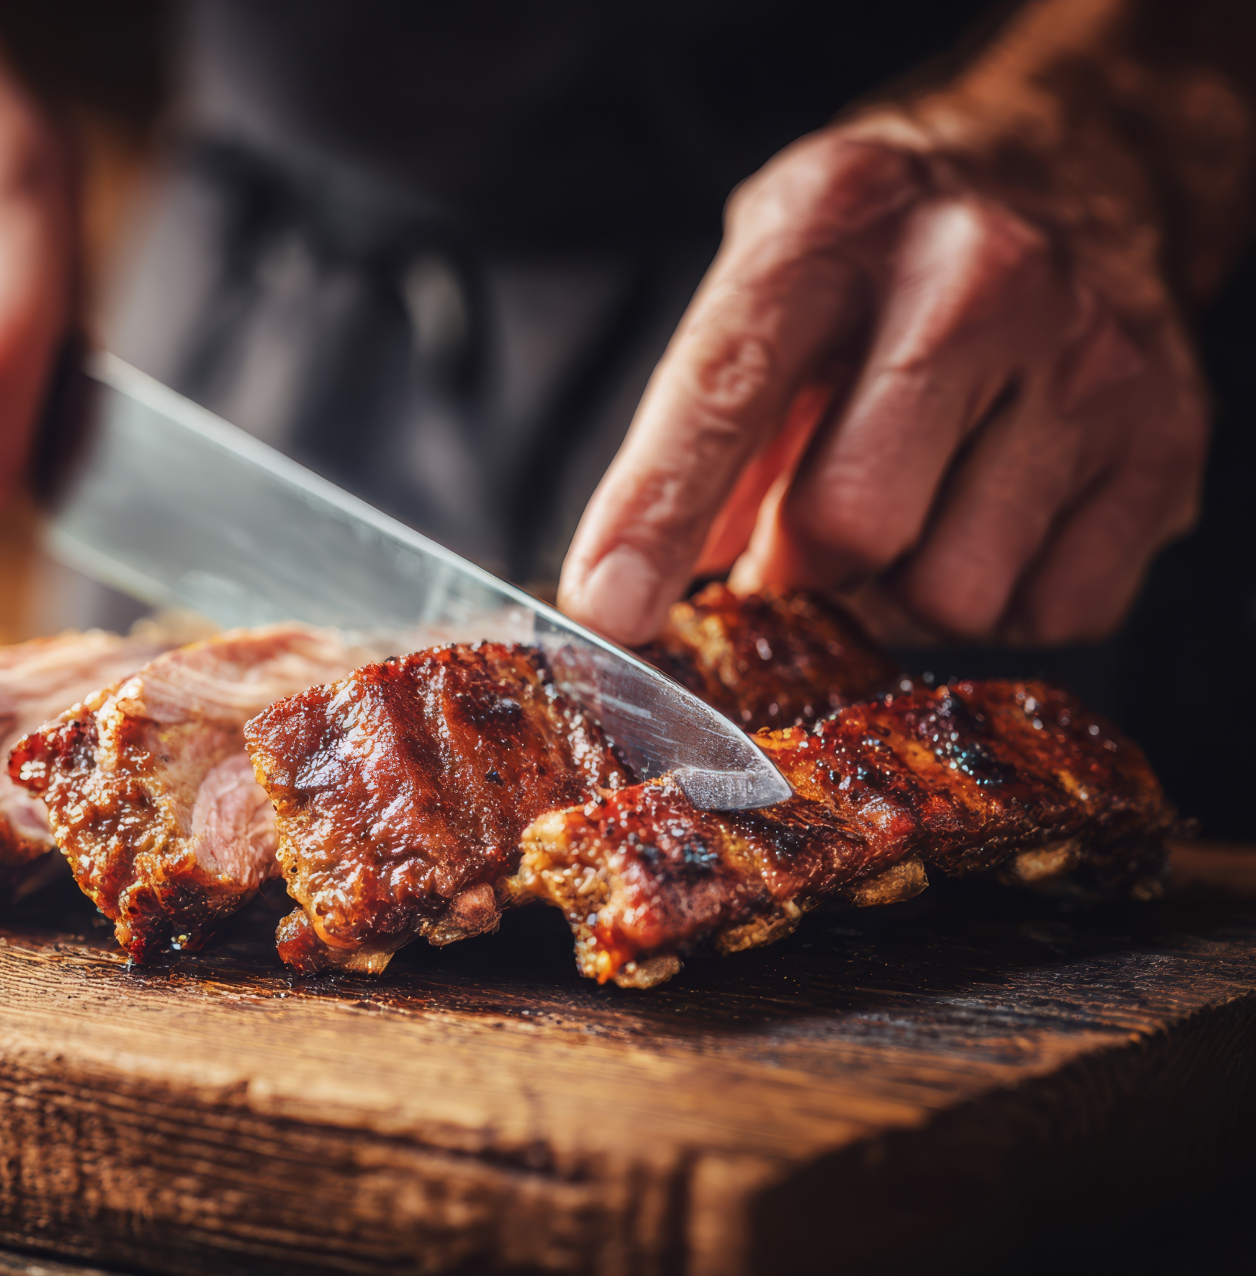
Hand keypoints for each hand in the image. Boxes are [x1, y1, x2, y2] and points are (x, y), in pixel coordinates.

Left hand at [556, 8, 1237, 646]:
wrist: (1081, 161)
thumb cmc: (890, 245)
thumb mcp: (773, 277)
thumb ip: (708, 422)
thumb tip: (638, 580)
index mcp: (837, 224)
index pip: (725, 389)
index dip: (657, 512)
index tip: (610, 609)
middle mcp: (975, 279)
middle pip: (854, 523)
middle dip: (807, 563)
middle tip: (810, 529)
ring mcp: (1087, 361)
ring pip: (955, 594)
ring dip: (903, 590)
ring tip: (915, 503)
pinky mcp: (1166, 444)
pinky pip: (1050, 614)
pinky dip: (1002, 600)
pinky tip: (994, 514)